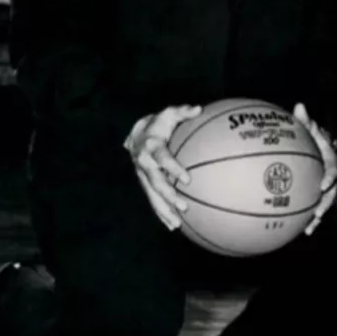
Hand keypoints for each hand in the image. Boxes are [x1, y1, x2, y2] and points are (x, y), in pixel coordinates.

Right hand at [124, 104, 201, 230]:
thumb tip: (199, 109)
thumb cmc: (160, 123)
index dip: (173, 169)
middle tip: (184, 206)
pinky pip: (153, 200)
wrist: (137, 133)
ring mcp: (143, 176)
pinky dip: (161, 213)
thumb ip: (183, 111)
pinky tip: (173, 226)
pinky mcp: (145, 183)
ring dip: (164, 210)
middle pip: (155, 183)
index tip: (187, 179)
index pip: (162, 159)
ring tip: (176, 224)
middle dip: (169, 196)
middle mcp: (145, 163)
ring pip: (152, 196)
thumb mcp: (170, 113)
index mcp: (151, 146)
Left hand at [293, 103, 336, 235]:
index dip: (330, 177)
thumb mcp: (308, 126)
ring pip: (326, 201)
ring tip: (310, 227)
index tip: (323, 185)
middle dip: (327, 202)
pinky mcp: (316, 193)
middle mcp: (330, 173)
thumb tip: (300, 106)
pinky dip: (309, 218)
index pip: (333, 168)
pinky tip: (301, 231)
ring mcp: (325, 184)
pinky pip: (315, 206)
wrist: (314, 145)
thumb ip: (305, 119)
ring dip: (319, 214)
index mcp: (329, 158)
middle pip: (333, 190)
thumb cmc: (310, 134)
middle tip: (318, 211)